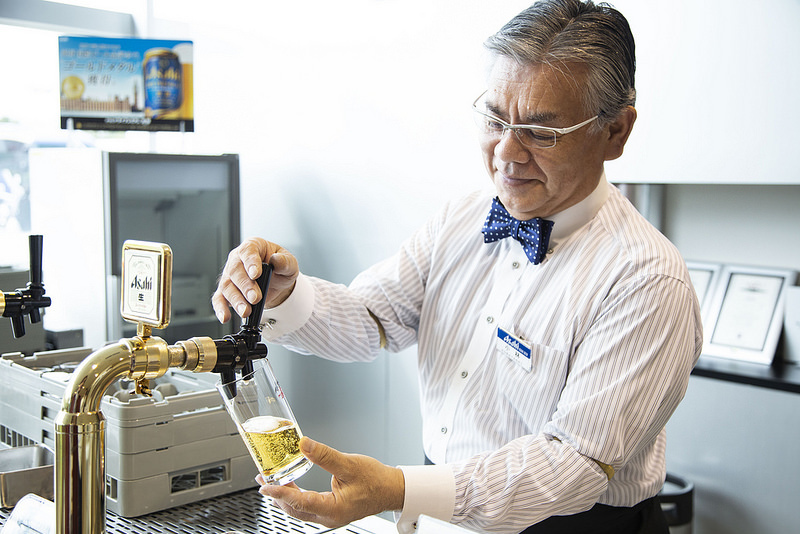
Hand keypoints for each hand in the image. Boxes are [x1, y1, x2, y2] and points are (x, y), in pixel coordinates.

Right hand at [211, 237, 298, 322]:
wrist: (277, 282)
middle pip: (235, 270)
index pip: (248, 251)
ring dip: (236, 300)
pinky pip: (219, 299)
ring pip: (227, 286)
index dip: (251, 262)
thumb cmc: (280, 268)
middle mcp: (237, 259)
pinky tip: (225, 316)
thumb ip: (285, 262)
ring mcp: (229, 275)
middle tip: (255, 298)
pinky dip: (220, 308)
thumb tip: (276, 260)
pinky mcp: (226, 291)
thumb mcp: (290, 263)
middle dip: (245, 286)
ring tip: (246, 310)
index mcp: (253, 247)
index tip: (256, 274)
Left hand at [258, 437, 404, 527]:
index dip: (280, 493)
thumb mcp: (349, 464)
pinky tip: (291, 487)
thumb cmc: (376, 480)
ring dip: (285, 497)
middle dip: (277, 495)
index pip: (299, 502)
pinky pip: (308, 507)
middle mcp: (329, 517)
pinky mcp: (331, 511)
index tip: (265, 486)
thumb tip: (304, 444)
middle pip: (295, 509)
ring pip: (300, 510)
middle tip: (263, 481)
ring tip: (272, 482)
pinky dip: (296, 497)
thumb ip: (324, 455)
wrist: (392, 489)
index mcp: (333, 509)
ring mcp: (330, 516)